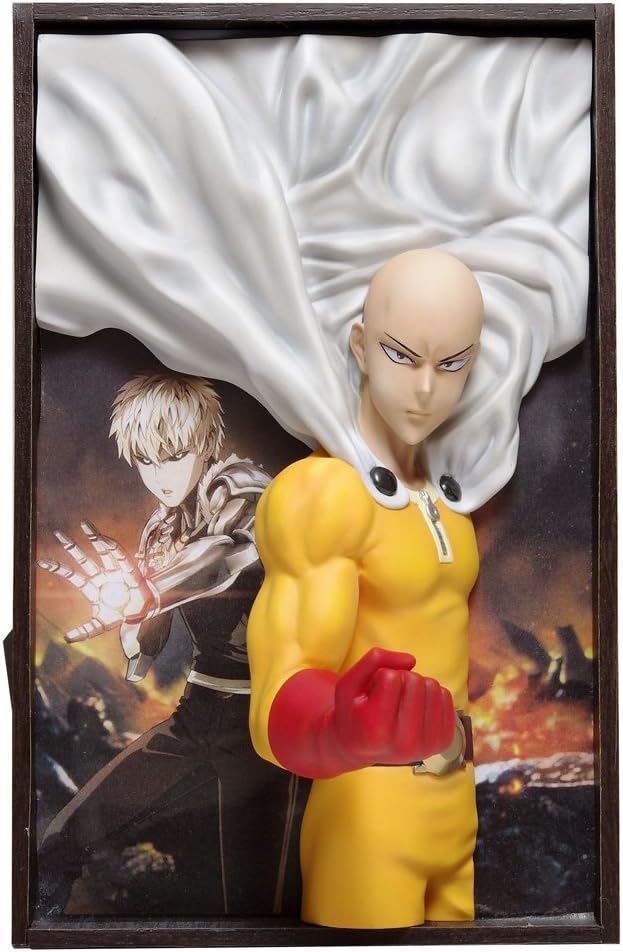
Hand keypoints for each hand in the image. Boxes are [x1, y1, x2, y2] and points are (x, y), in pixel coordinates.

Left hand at [37, 522, 155, 642]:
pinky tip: (103, 538)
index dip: (58, 567)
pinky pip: (120, 555)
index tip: (41, 562)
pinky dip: (112, 546)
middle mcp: (101, 575)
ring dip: (94, 537)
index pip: (72, 574)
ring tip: (84, 524)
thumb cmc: (121, 615)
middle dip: (71, 547)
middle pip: (83, 558)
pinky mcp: (128, 569)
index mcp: (92, 586)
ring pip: (102, 551)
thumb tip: (67, 639)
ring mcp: (114, 570)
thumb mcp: (100, 625)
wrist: (143, 615)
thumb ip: (85, 631)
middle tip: (58, 534)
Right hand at [267, 646, 455, 777]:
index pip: (395, 678)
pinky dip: (433, 696)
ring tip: (398, 703)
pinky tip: (415, 706)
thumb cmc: (348, 711)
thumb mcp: (347, 684)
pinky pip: (447, 701)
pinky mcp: (440, 744)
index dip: (381, 675)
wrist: (355, 748)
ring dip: (416, 687)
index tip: (371, 693)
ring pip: (432, 688)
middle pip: (415, 682)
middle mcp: (402, 745)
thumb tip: (411, 660)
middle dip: (400, 680)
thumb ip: (373, 661)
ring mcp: (424, 747)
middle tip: (384, 698)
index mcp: (376, 730)